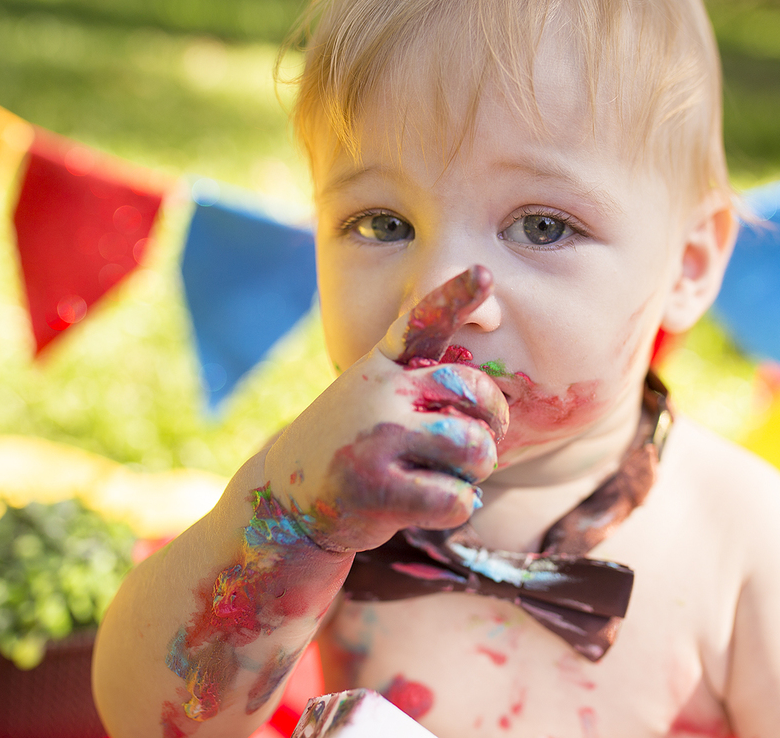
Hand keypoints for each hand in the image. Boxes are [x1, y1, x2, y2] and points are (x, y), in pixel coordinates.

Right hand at [265, 266, 509, 552]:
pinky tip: (429, 505)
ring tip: (445, 476)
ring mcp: (377, 438)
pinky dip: (456, 507)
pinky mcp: (378, 489)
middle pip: (475, 392)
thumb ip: (421, 380)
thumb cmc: (357, 445)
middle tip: (473, 446)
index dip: (457, 295)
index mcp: (383, 364)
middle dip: (491, 424)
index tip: (484, 272)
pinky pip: (456, 498)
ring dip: (474, 472)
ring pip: (475, 449)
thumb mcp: (375, 397)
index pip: (424, 321)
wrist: (288, 499)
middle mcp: (380, 392)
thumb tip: (490, 399)